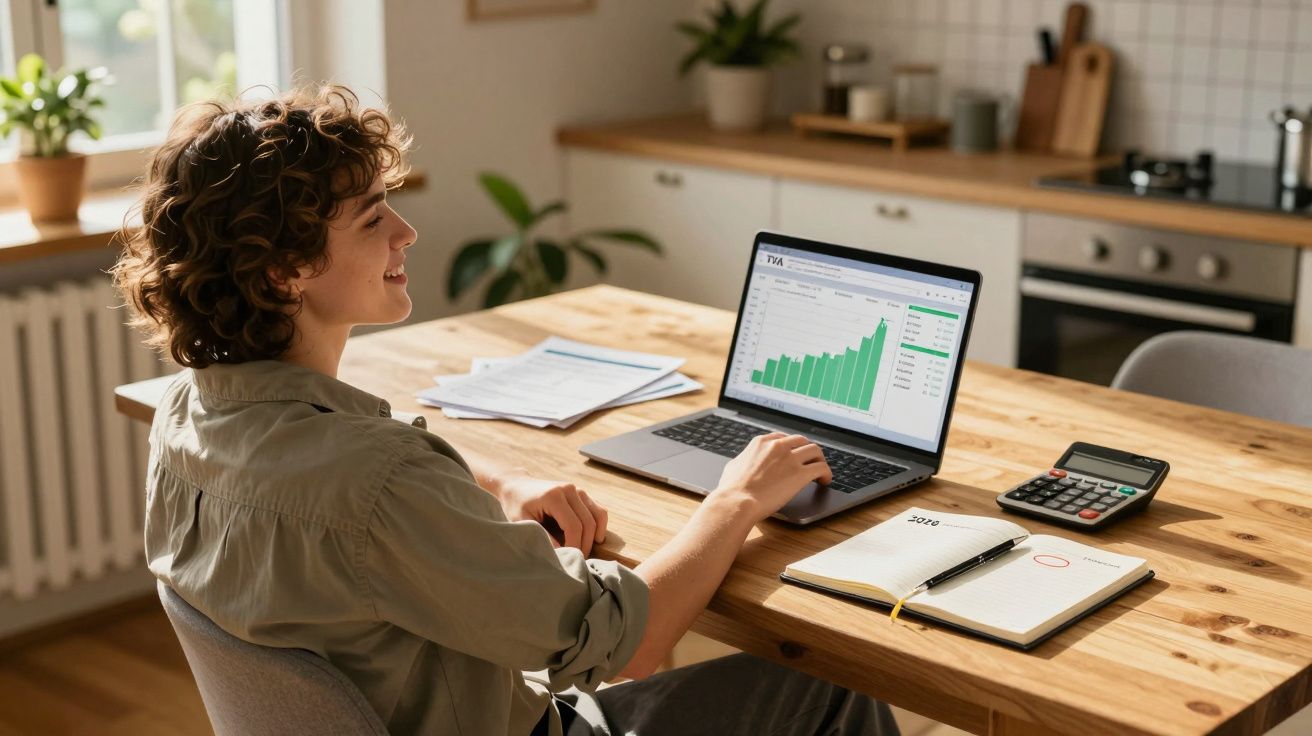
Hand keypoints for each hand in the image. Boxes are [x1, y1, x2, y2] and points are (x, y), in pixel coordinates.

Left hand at [494, 475, 607, 554]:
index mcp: (554, 496)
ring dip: (595, 536)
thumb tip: (561, 554)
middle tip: (577, 560)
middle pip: (588, 523)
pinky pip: (599, 510)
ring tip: (584, 550)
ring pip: (598, 515)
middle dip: (585, 544)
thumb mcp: (522, 522)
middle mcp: (569, 490)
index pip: (573, 526)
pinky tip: (593, 538)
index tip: (568, 559)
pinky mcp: (582, 493)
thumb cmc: (516, 505)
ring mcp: (578, 490)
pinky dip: (599, 525)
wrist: (517, 485)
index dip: (574, 545)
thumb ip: (542, 536)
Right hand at [711, 432, 831, 521]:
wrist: (737, 502)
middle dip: (807, 451)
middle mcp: (778, 446)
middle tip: (810, 462)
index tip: (795, 454)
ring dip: (820, 460)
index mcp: (761, 443)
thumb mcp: (733, 466)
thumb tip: (744, 462)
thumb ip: (743, 460)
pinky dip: (826, 473)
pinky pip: (822, 468)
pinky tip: (825, 481)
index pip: (784, 438)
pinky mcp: (800, 474)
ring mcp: (790, 459)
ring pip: (815, 451)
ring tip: (820, 472)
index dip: (792, 447)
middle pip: (802, 441)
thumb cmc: (731, 489)